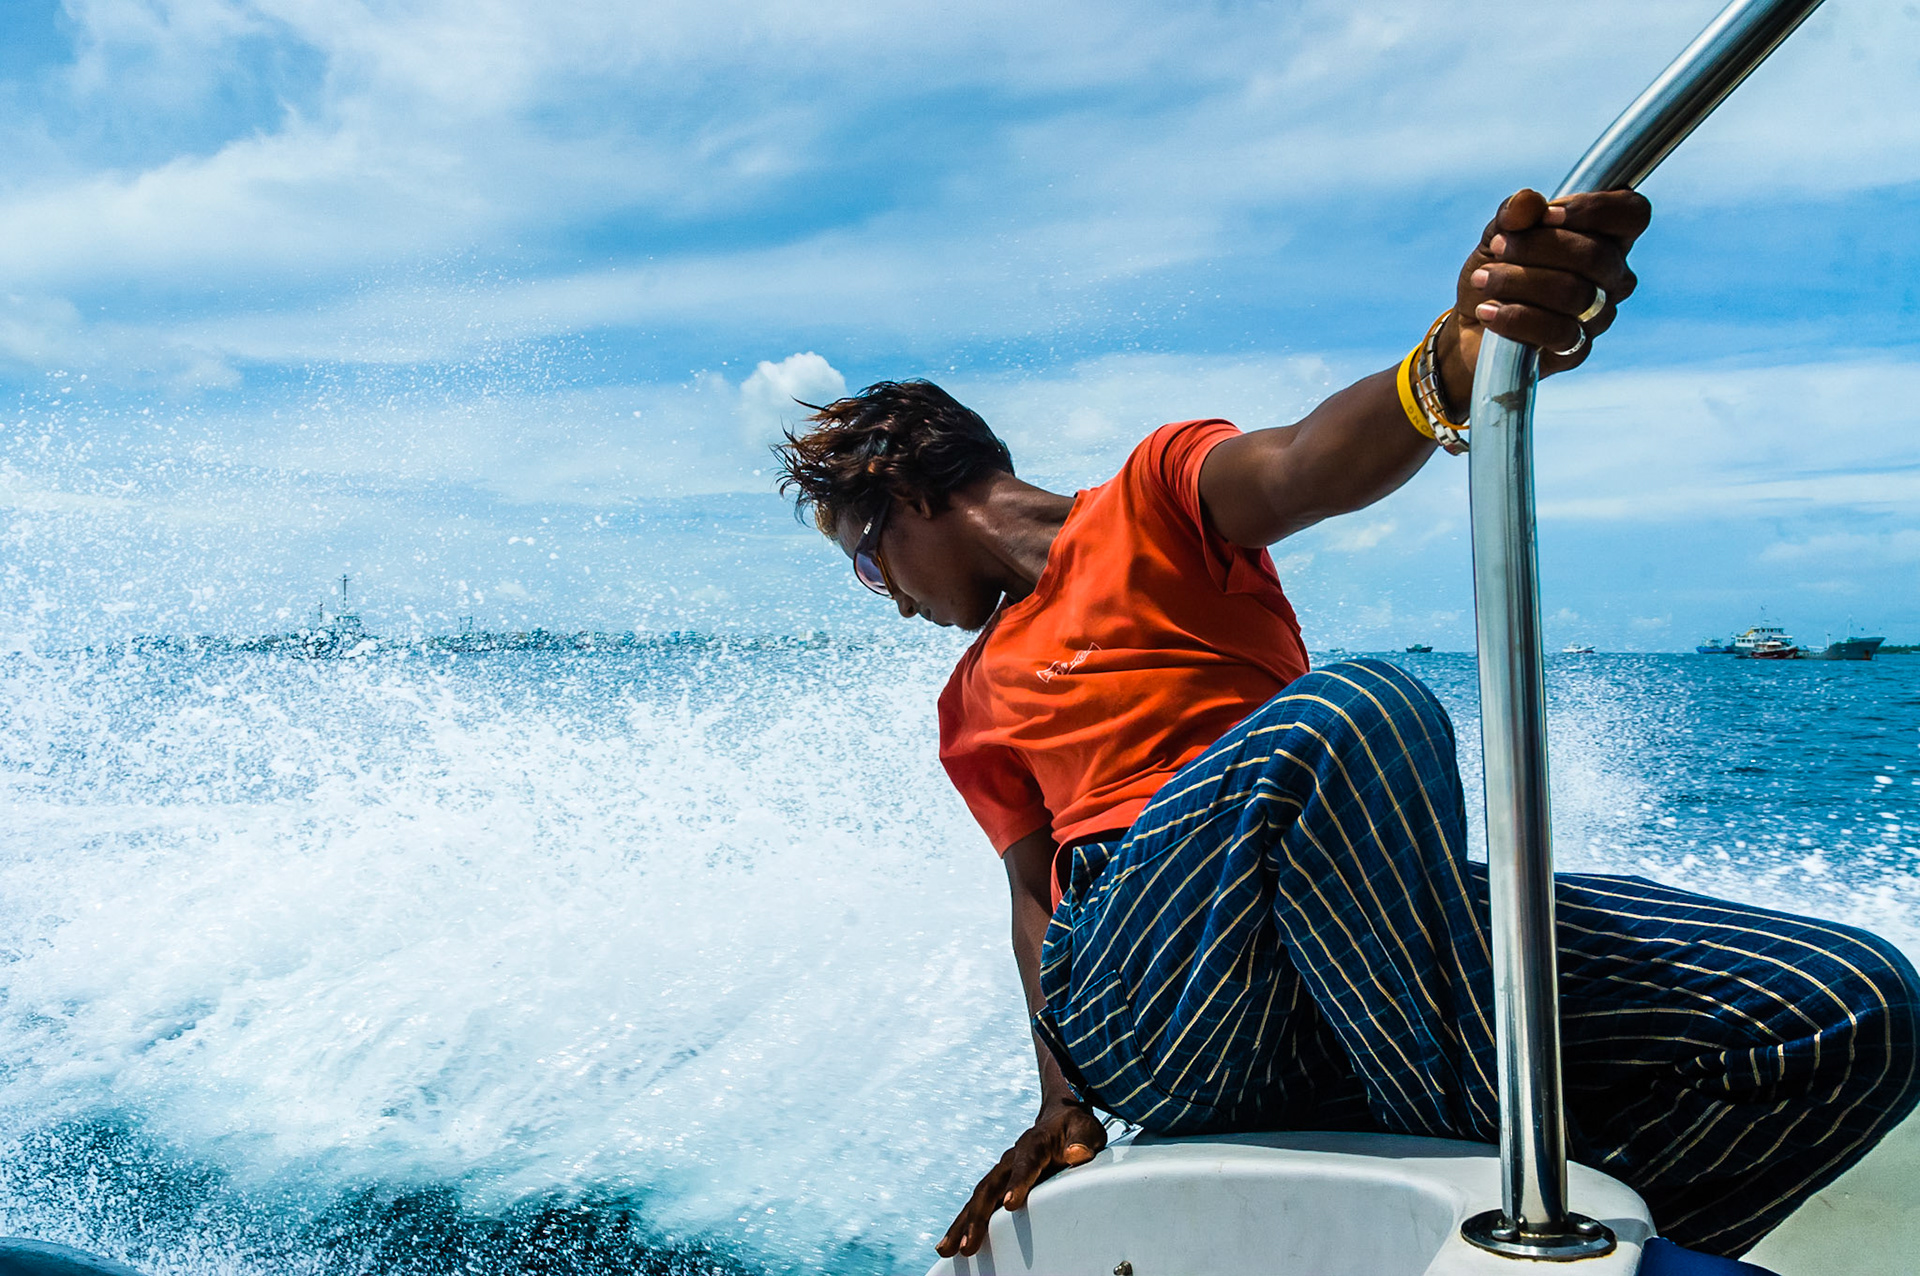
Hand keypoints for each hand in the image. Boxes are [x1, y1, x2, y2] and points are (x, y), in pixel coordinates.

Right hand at [935, 1100, 1107, 1258]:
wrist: (1057, 1117)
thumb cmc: (1074, 1127)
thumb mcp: (1086, 1128)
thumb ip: (1082, 1141)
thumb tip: (1076, 1154)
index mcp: (1035, 1144)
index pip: (1026, 1164)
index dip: (1017, 1183)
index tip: (1010, 1204)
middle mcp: (1012, 1157)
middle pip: (991, 1186)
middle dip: (978, 1216)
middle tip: (968, 1244)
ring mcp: (1002, 1170)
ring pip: (978, 1197)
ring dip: (963, 1223)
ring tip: (949, 1250)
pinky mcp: (999, 1183)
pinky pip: (979, 1203)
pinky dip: (964, 1222)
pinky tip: (952, 1244)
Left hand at [1444, 187, 1652, 396]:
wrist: (1468, 330)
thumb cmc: (1495, 276)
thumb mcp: (1497, 236)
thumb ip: (1514, 216)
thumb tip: (1527, 201)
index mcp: (1605, 240)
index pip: (1631, 214)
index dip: (1594, 209)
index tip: (1547, 214)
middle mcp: (1612, 279)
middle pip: (1595, 254)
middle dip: (1537, 245)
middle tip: (1497, 246)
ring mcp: (1598, 317)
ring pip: (1574, 293)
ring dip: (1518, 281)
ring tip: (1482, 279)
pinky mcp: (1576, 352)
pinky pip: (1558, 332)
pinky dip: (1515, 318)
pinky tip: (1487, 311)